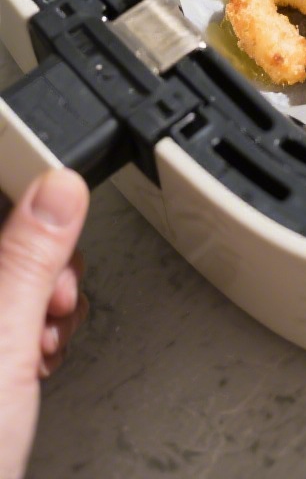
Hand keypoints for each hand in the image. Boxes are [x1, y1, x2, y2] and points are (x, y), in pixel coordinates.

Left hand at [0, 170, 88, 478]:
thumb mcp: (1, 342)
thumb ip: (29, 258)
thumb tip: (59, 185)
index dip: (26, 212)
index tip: (59, 230)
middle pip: (5, 248)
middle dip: (44, 270)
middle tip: (54, 302)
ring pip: (12, 288)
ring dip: (45, 309)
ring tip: (46, 342)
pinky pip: (11, 324)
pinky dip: (36, 338)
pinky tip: (40, 361)